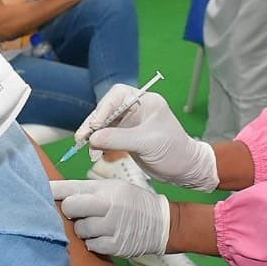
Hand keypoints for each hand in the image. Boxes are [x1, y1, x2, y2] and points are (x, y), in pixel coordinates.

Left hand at [50, 179, 169, 256]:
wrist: (162, 223)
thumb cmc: (132, 203)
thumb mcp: (114, 188)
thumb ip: (87, 190)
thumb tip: (55, 192)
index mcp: (105, 189)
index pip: (70, 187)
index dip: (51, 190)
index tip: (39, 190)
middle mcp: (108, 205)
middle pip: (69, 207)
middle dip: (70, 211)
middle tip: (78, 212)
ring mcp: (111, 227)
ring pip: (79, 230)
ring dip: (83, 230)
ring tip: (97, 225)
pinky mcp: (115, 245)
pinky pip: (91, 246)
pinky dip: (94, 243)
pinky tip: (104, 236)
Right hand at [79, 84, 218, 190]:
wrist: (184, 170)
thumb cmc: (174, 152)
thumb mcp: (147, 143)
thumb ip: (119, 139)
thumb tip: (93, 138)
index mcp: (146, 102)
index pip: (118, 95)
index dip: (104, 108)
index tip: (94, 124)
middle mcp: (136, 109)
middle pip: (107, 110)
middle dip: (94, 124)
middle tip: (82, 138)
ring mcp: (130, 124)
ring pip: (104, 125)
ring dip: (94, 136)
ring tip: (89, 151)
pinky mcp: (125, 138)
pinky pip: (106, 137)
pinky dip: (99, 145)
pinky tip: (95, 154)